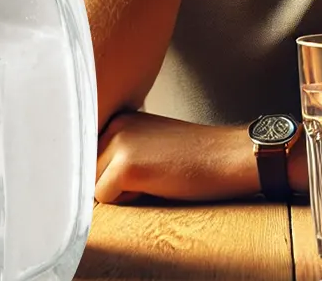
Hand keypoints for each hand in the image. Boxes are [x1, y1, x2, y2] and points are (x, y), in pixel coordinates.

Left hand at [96, 111, 259, 203]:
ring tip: (156, 180)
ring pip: (93, 186)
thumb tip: (89, 180)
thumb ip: (122, 152)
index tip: (145, 171)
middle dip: (113, 184)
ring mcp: (120, 142)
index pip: (91, 158)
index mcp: (121, 118)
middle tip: (156, 176)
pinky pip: (105, 198)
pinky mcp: (127, 166)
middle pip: (89, 172)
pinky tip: (158, 186)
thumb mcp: (154, 144)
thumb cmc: (199, 158)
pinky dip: (128, 202)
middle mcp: (115, 124)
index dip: (113, 174)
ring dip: (120, 193)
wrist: (232, 157)